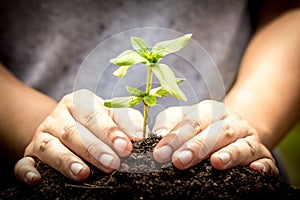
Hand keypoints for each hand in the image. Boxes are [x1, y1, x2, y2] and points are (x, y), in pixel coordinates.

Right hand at [14, 89, 144, 184]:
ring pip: (51, 147)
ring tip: (83, 174)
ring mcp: (42, 135)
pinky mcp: (29, 153)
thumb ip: (126, 123)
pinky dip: (28, 171)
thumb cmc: (94, 123)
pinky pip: (24, 162)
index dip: (111, 131)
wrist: (63, 127)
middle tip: (112, 164)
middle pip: (74, 131)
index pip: (95, 115)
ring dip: (66, 160)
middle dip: (94, 149)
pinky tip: (37, 180)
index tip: (126, 147)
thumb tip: (141, 136)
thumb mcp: (110, 117)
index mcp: (79, 102)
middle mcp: (58, 116)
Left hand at [152, 100, 278, 174]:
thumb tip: (157, 137)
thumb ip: (169, 125)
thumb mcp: (183, 119)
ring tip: (215, 163)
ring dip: (229, 153)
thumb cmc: (201, 127)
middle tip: (179, 161)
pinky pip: (266, 160)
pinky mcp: (263, 155)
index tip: (160, 153)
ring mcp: (249, 138)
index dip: (176, 138)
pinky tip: (253, 170)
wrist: (235, 127)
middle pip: (216, 131)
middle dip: (197, 146)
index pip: (192, 122)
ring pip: (241, 144)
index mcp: (210, 110)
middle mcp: (231, 122)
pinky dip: (261, 165)